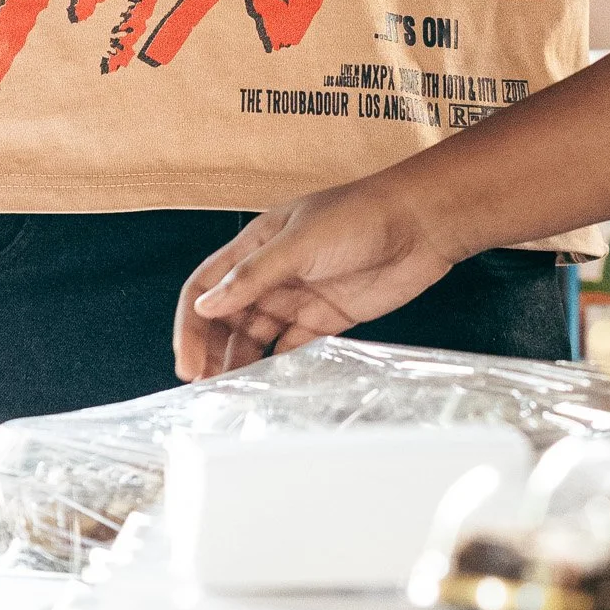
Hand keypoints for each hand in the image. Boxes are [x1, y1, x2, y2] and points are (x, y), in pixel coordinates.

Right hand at [174, 183, 463, 376]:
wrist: (421, 223)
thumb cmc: (361, 215)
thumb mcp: (300, 242)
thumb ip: (253, 276)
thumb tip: (206, 307)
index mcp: (256, 246)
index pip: (207, 288)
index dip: (191, 326)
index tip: (188, 363)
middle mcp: (271, 273)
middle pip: (227, 318)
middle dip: (211, 351)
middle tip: (208, 388)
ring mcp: (298, 297)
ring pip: (256, 337)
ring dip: (241, 362)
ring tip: (233, 394)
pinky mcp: (327, 318)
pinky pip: (293, 348)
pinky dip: (278, 366)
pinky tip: (271, 386)